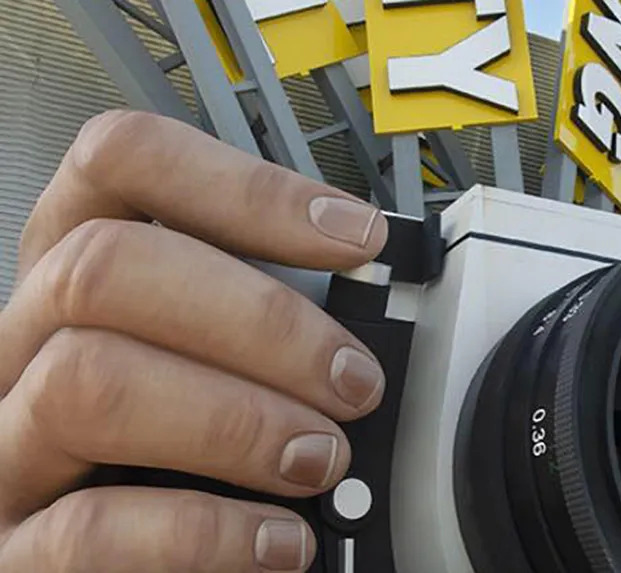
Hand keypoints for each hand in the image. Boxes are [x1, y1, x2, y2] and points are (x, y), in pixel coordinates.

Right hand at [0, 110, 389, 570]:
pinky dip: (206, 532)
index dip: (245, 186)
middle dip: (259, 320)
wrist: (136, 565)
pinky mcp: (14, 549)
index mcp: (82, 274)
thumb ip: (263, 324)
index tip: (354, 236)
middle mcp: (28, 343)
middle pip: (101, 268)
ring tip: (319, 458)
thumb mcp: (221, 359)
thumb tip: (374, 312)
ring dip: (236, 420)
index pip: (123, 163)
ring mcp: (8, 445)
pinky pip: (87, 530)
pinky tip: (278, 542)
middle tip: (352, 380)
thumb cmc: (189, 449)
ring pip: (84, 383)